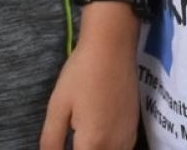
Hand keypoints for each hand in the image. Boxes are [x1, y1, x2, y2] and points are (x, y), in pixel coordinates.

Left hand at [39, 20, 139, 149]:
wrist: (112, 46)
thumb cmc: (81, 73)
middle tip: (70, 139)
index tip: (62, 145)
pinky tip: (98, 138)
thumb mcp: (57, 106)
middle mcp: (114, 146)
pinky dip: (109, 149)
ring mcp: (128, 137)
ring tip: (81, 140)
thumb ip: (52, 141)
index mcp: (93, 143)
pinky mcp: (134, 127)